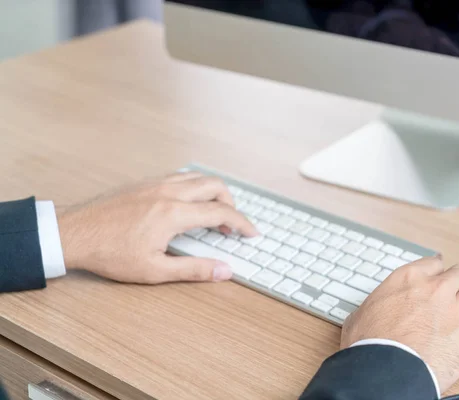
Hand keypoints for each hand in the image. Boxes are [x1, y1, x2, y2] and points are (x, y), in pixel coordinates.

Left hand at [57, 172, 257, 283]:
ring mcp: (155, 183)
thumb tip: (224, 271)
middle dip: (231, 203)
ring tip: (213, 214)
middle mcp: (168, 192)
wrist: (73, 233)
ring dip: (213, 192)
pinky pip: (180, 177)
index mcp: (174, 213)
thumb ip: (194, 270)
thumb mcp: (154, 270)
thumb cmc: (110, 254)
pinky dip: (195, 187)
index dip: (242, 223)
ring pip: (198, 177)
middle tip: (232, 224)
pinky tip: (188, 205)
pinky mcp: (144, 182)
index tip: (252, 233)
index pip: (221, 212)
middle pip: (215, 185)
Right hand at [341, 257, 458, 393]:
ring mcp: (456, 312)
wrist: (383, 371)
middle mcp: (436, 289)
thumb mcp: (361, 314)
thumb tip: (372, 311)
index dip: (440, 273)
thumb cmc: (369, 346)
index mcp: (408, 279)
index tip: (440, 280)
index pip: (435, 263)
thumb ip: (377, 304)